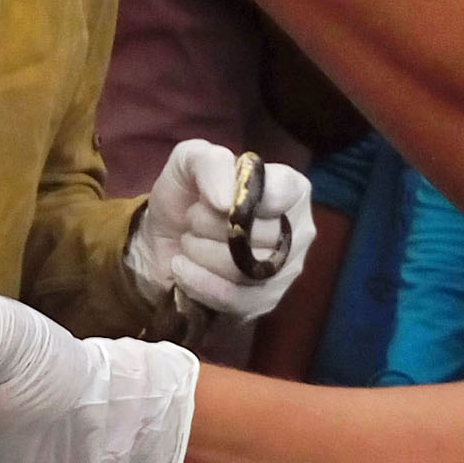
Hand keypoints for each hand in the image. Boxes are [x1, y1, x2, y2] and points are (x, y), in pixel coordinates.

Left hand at [127, 140, 314, 320]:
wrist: (164, 240)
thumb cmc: (187, 195)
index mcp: (291, 189)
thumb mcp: (190, 161)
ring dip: (203, 254)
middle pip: (263, 235)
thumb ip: (210, 162)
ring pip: (248, 269)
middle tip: (192, 220)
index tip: (213, 202)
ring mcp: (286, 270)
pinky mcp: (265, 301)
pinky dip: (201, 284)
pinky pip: (238, 299)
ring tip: (188, 242)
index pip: (283, 193)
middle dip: (212, 227)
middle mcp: (298, 230)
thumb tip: (225, 201)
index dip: (243, 199)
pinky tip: (182, 268)